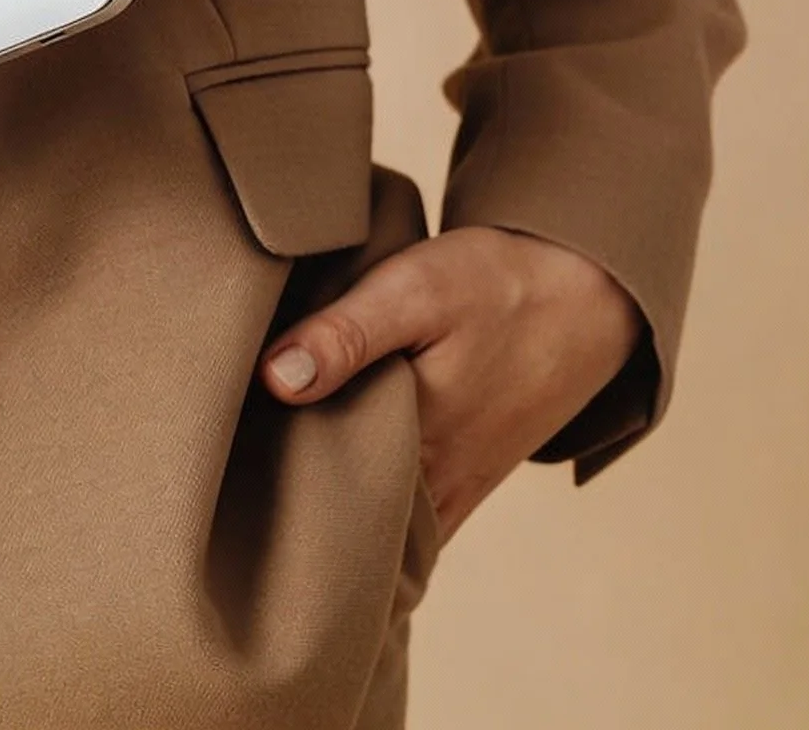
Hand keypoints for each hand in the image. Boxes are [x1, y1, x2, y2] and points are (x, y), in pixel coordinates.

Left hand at [258, 225, 641, 536]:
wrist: (590, 292)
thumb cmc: (500, 285)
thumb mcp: (416, 289)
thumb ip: (345, 334)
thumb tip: (274, 379)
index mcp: (417, 445)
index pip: (321, 497)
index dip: (266, 484)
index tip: (218, 463)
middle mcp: (437, 485)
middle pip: (344, 519)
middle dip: (286, 501)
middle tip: (227, 469)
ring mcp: (456, 489)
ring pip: (376, 523)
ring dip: (328, 501)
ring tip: (262, 470)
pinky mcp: (467, 479)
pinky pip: (410, 517)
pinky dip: (367, 504)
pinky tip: (324, 472)